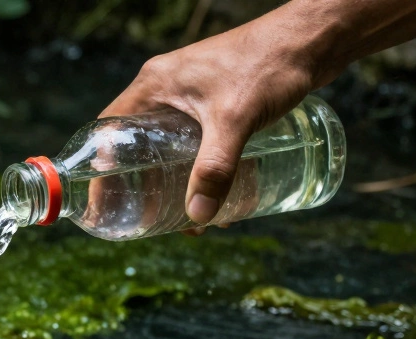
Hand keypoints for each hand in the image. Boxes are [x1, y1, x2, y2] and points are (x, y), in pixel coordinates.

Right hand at [101, 12, 318, 229]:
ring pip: (169, 149)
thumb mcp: (235, 121)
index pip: (109, 133)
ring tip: (194, 218)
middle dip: (145, 188)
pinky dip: (201, 170)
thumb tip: (199, 216)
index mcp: (153, 86)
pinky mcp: (217, 103)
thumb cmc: (269, 64)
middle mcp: (166, 90)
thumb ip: (215, 169)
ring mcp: (192, 96)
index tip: (107, 207)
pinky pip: (196, 144)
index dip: (103, 172)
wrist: (313, 39)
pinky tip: (221, 193)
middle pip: (138, 147)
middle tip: (154, 221)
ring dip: (177, 185)